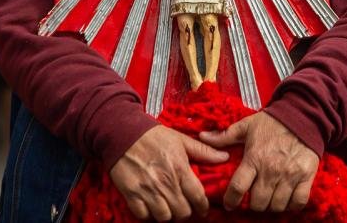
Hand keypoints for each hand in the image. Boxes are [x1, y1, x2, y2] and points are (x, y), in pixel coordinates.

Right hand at [110, 125, 229, 220]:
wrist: (122, 133)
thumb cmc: (153, 136)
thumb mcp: (180, 139)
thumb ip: (203, 151)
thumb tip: (224, 157)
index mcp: (179, 168)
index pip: (198, 197)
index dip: (202, 207)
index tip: (202, 209)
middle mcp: (165, 182)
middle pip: (182, 212)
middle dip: (185, 211)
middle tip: (183, 205)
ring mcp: (147, 190)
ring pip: (164, 217)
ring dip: (167, 213)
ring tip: (167, 206)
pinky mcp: (131, 194)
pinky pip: (144, 216)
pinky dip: (148, 214)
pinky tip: (151, 205)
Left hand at [200, 112, 318, 212]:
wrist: (303, 116)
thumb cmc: (272, 122)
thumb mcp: (247, 126)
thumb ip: (225, 136)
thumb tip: (203, 137)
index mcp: (254, 158)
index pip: (238, 188)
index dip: (231, 201)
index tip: (229, 204)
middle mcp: (271, 170)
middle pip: (258, 203)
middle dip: (253, 204)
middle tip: (253, 198)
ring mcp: (290, 175)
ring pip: (277, 206)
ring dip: (271, 205)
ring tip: (269, 198)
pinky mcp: (306, 177)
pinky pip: (298, 202)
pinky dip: (291, 205)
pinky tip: (286, 198)